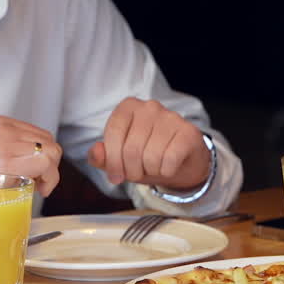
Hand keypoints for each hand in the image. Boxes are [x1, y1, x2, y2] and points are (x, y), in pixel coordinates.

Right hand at [0, 115, 61, 238]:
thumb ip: (11, 145)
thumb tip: (42, 155)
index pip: (40, 134)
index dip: (45, 155)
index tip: (37, 173)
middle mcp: (2, 129)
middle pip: (49, 142)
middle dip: (50, 164)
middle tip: (38, 182)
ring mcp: (3, 145)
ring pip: (52, 152)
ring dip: (51, 173)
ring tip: (36, 186)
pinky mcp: (6, 164)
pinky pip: (46, 164)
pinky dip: (50, 179)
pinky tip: (39, 189)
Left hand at [88, 97, 210, 190]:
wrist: (182, 162)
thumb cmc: (147, 157)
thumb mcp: (120, 159)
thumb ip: (102, 157)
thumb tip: (96, 152)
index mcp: (128, 107)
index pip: (113, 134)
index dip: (112, 161)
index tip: (116, 175)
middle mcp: (149, 107)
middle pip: (131, 149)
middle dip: (132, 170)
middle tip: (138, 173)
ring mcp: (171, 117)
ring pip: (150, 156)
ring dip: (150, 171)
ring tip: (154, 167)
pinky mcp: (188, 132)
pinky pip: (169, 160)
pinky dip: (166, 171)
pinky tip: (169, 166)